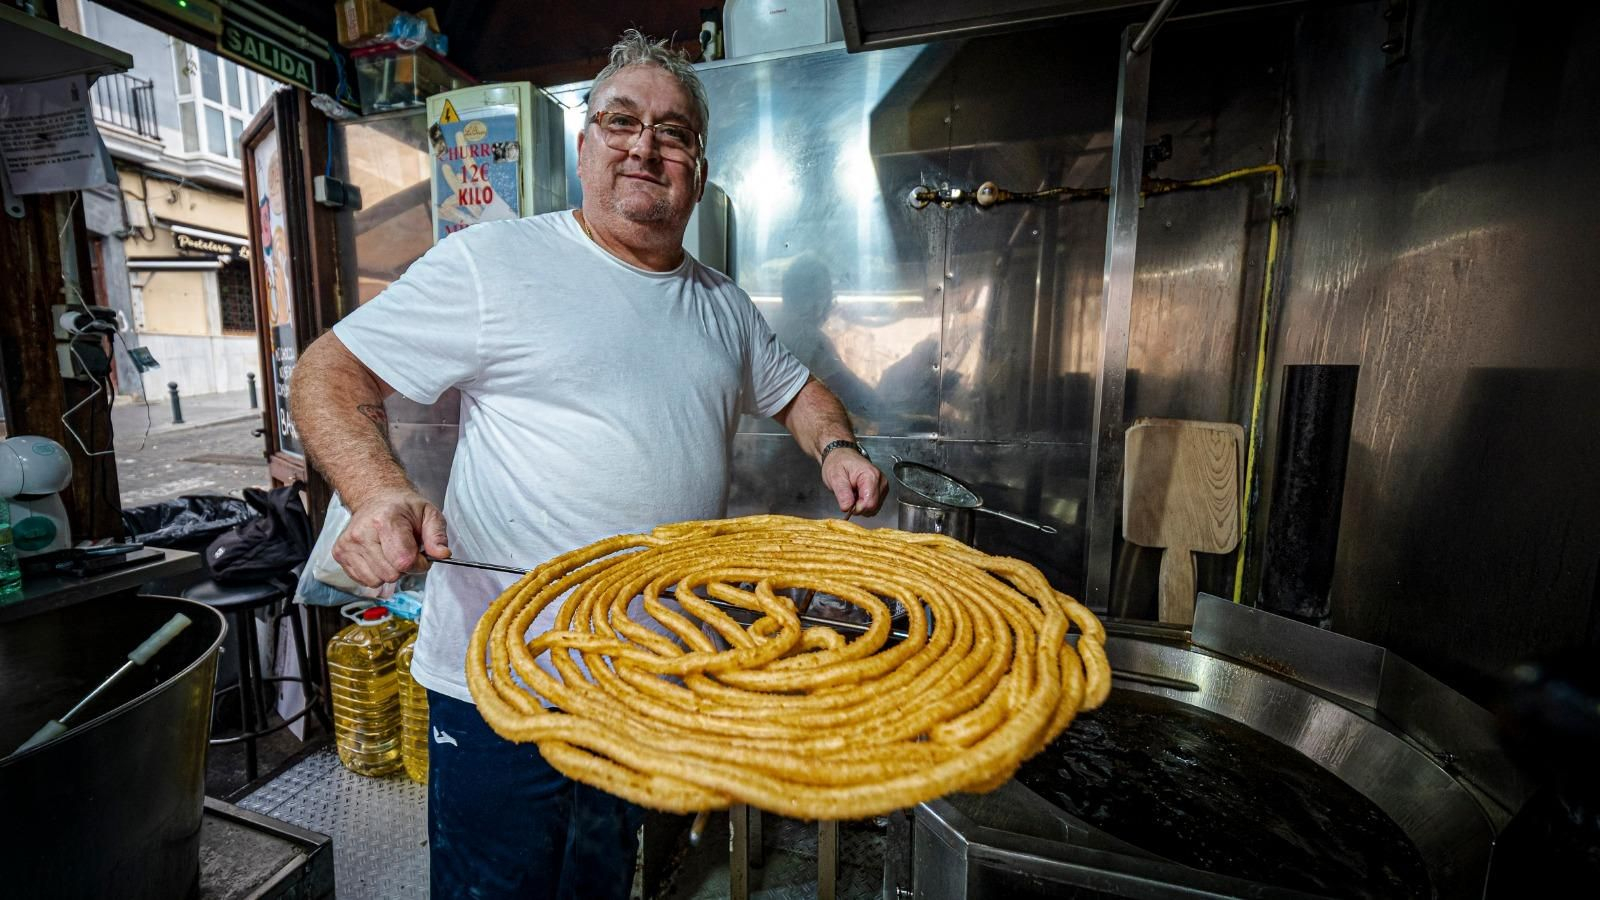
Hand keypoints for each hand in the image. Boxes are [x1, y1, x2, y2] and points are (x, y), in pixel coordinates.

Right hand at [332, 487, 448, 586]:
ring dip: (388, 571)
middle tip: (405, 550)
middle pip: (390, 574)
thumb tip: (442, 555)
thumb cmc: (404, 508)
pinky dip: (374, 573)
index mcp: (386, 520)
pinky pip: (363, 580)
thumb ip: (437, 535)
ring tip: (390, 551)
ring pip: (376, 581)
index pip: (404, 561)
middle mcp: (362, 532)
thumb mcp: (429, 514)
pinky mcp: (339, 553)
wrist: (377, 498)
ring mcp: (348, 544)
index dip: (419, 563)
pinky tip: (377, 555)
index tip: (421, 554)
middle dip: (404, 568)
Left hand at [821, 449, 887, 516]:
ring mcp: (882, 485)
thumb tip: (848, 508)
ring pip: (874, 508)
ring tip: (852, 493)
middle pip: (873, 507)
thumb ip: (842, 493)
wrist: (841, 456)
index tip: (847, 503)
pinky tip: (857, 494)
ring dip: (861, 505)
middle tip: (848, 496)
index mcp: (871, 476)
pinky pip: (874, 505)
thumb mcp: (835, 477)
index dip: (856, 508)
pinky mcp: (881, 490)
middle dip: (858, 507)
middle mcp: (880, 481)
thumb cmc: (838, 463)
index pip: (869, 503)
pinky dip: (864, 503)